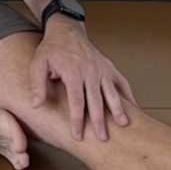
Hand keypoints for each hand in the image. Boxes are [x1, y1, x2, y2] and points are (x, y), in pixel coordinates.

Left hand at [29, 19, 135, 140]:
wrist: (66, 31)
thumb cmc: (51, 49)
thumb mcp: (38, 64)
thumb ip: (37, 84)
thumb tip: (36, 105)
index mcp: (73, 72)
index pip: (76, 100)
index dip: (77, 119)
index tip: (78, 135)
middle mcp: (90, 71)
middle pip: (96, 100)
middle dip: (99, 121)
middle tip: (102, 138)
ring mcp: (101, 69)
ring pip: (112, 92)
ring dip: (118, 109)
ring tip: (123, 125)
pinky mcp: (109, 67)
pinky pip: (121, 83)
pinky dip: (129, 95)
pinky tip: (134, 109)